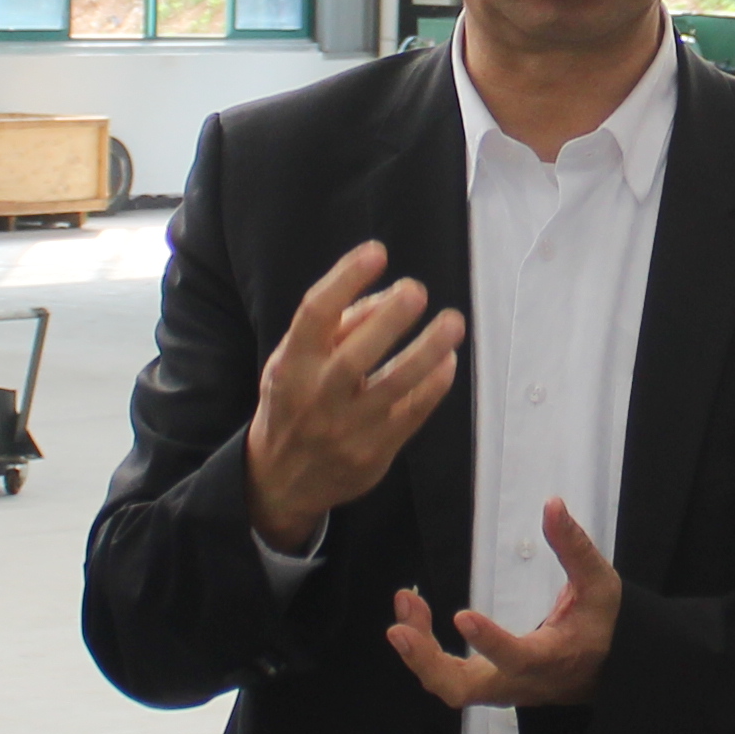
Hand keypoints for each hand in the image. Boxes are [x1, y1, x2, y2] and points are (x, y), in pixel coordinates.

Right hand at [245, 242, 463, 552]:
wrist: (282, 480)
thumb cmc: (294, 403)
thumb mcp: (294, 360)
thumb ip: (338, 325)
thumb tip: (389, 295)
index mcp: (291, 365)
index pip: (315, 315)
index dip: (345, 280)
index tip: (375, 253)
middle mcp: (316, 396)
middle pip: (355, 356)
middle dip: (390, 320)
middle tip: (417, 291)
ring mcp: (346, 428)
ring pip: (393, 387)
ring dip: (427, 351)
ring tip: (452, 323)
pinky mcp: (373, 452)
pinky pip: (411, 414)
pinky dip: (433, 386)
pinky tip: (447, 362)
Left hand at [389, 502, 617, 713]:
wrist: (604, 671)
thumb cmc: (600, 624)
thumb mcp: (599, 584)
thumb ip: (574, 546)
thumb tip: (552, 505)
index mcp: (551, 658)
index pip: (518, 658)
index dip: (490, 643)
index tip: (462, 616)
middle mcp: (519, 682)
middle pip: (464, 689)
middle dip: (427, 662)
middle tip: (399, 629)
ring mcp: (499, 688)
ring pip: (449, 687)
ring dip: (419, 653)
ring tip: (405, 604)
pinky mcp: (486, 686)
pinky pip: (447, 678)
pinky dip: (423, 652)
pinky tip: (411, 618)